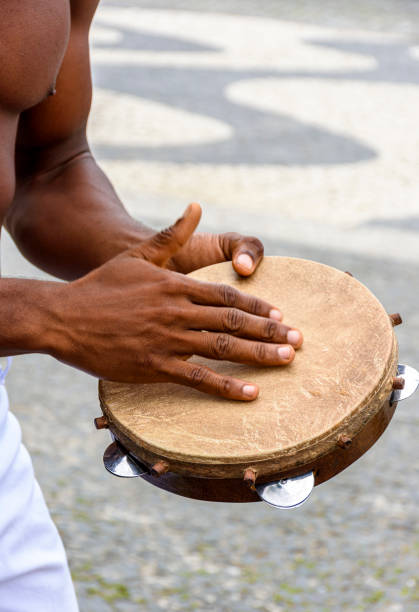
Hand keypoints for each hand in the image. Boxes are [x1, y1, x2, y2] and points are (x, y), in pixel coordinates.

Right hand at [53, 204, 302, 399]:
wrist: (64, 316)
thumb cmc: (101, 286)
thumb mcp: (137, 254)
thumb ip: (171, 234)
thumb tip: (196, 206)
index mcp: (175, 285)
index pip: (227, 294)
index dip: (258, 305)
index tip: (281, 314)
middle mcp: (177, 310)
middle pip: (233, 320)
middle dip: (270, 330)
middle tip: (299, 341)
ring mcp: (167, 339)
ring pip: (222, 346)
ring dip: (259, 354)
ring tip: (287, 360)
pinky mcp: (154, 364)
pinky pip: (197, 377)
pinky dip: (226, 386)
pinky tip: (250, 393)